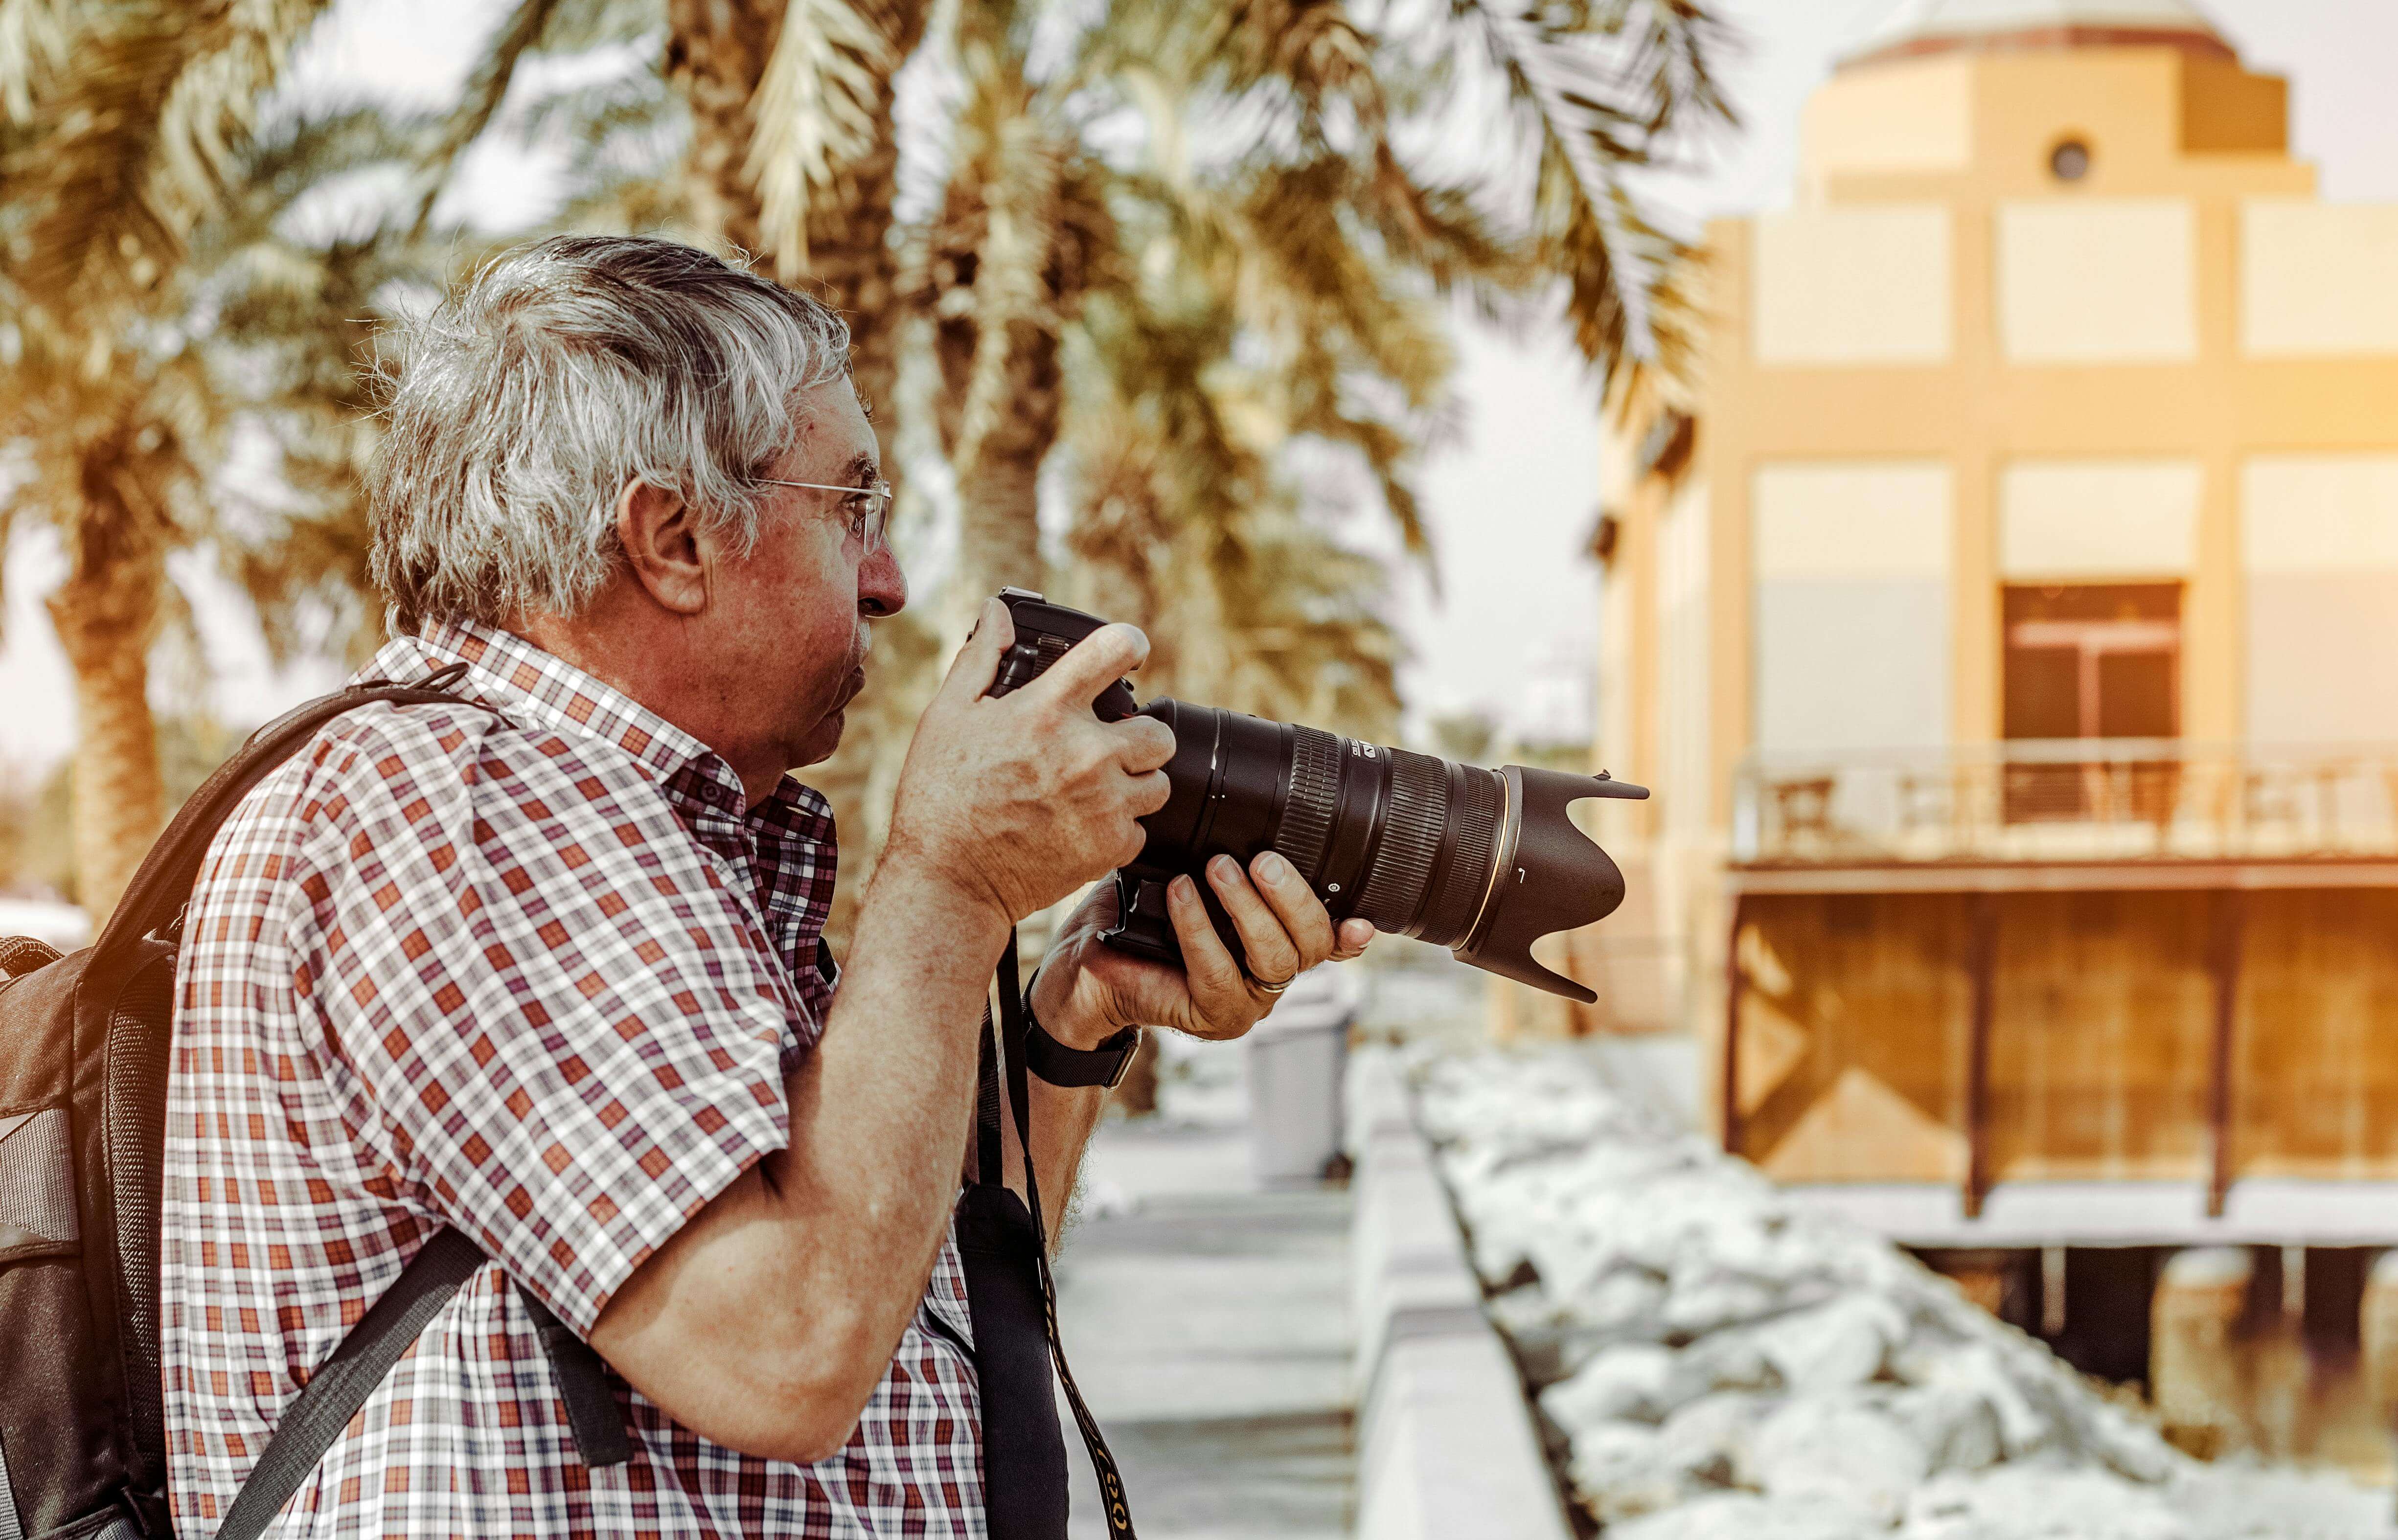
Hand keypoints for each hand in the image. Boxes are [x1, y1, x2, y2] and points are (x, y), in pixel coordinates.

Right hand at [882, 598, 1177, 921]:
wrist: (947, 881)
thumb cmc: (939, 797)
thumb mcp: (947, 715)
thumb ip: (980, 658)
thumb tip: (998, 613)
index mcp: (1048, 710)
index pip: (1116, 648)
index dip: (1129, 643)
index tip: (1128, 651)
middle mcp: (1086, 753)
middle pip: (1157, 731)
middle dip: (1139, 735)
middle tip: (1109, 746)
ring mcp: (1104, 803)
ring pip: (1158, 783)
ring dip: (1135, 783)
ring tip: (1098, 789)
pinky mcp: (1109, 847)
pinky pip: (1141, 829)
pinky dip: (1120, 828)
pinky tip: (1086, 825)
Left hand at [1031, 852, 1374, 1046]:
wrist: (1083, 968)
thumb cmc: (1137, 915)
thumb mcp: (1188, 876)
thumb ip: (1227, 859)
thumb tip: (1245, 808)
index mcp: (1274, 942)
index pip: (1328, 940)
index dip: (1351, 933)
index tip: (1363, 918)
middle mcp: (1269, 975)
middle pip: (1311, 943)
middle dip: (1292, 896)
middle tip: (1262, 859)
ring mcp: (1246, 1002)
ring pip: (1276, 959)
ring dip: (1248, 909)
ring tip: (1217, 868)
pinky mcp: (1212, 1016)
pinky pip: (1220, 973)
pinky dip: (1200, 929)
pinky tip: (1179, 894)